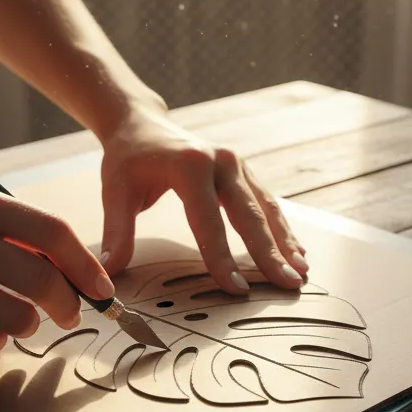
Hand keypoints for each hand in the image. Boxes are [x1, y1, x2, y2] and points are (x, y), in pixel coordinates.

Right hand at [0, 183, 112, 354]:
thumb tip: (67, 266)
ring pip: (18, 319)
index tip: (102, 287)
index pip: (52, 233)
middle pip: (43, 282)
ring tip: (13, 315)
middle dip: (69, 305)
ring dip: (27, 324)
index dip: (86, 265)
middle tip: (70, 314)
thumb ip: (9, 228)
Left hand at [99, 105, 307, 294]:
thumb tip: (110, 273)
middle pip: (249, 215)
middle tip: (287, 284)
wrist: (142, 122)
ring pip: (267, 208)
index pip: (208, 222)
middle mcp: (221, 161)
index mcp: (190, 166)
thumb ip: (117, 233)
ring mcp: (238, 164)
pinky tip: (296, 252)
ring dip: (285, 242)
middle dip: (269, 253)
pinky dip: (282, 228)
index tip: (236, 289)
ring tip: (301, 272)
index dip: (222, 258)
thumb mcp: (116, 193)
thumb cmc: (128, 159)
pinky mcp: (244, 170)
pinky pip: (268, 202)